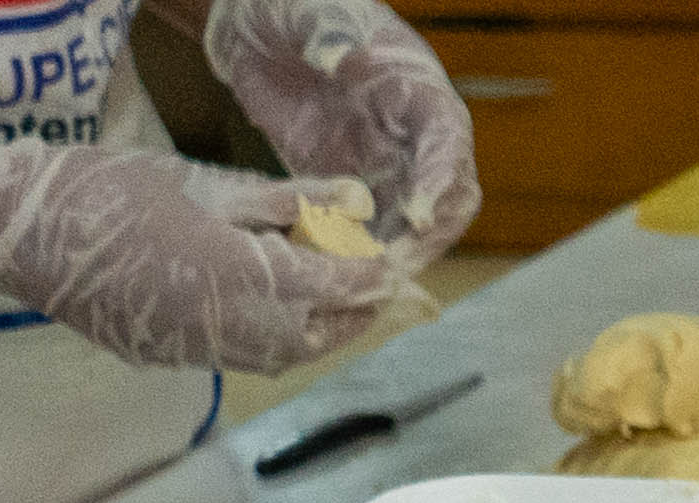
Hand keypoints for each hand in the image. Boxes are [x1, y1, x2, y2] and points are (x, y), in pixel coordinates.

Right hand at [0, 140, 400, 369]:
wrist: (16, 231)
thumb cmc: (104, 191)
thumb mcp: (201, 182)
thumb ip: (280, 200)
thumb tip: (350, 203)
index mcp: (235, 273)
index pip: (330, 285)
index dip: (368, 277)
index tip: (391, 266)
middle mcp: (223, 325)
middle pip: (317, 336)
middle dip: (351, 315)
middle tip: (368, 286)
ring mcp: (194, 350)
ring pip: (283, 357)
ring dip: (316, 334)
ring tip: (327, 300)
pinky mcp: (169, 359)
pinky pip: (242, 359)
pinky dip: (273, 342)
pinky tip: (270, 313)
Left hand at [197, 0, 482, 260]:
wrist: (251, 23)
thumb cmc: (291, 7)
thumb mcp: (312, 12)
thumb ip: (327, 33)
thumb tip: (337, 56)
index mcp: (416, 87)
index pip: (447, 141)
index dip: (439, 179)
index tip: (416, 213)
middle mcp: (413, 132)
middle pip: (445, 193)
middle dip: (426, 232)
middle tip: (393, 264)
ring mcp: (384, 160)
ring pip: (411, 220)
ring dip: (396, 251)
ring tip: (366, 279)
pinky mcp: (349, 180)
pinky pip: (367, 225)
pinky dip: (357, 249)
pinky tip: (335, 268)